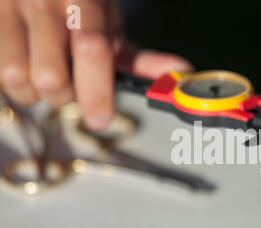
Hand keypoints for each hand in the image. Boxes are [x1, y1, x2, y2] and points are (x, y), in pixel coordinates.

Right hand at [0, 0, 192, 128]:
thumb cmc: (81, 6)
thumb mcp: (110, 26)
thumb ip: (139, 57)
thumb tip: (179, 73)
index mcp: (85, 2)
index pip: (93, 50)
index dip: (97, 92)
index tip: (100, 119)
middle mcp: (43, 2)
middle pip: (52, 80)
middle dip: (66, 95)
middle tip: (72, 82)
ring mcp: (7, 9)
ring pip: (19, 81)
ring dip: (36, 91)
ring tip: (47, 71)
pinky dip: (15, 82)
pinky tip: (26, 64)